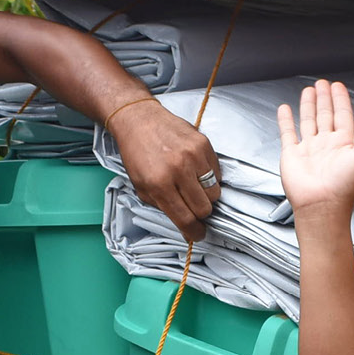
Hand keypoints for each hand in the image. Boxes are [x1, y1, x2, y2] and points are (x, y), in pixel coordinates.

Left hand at [111, 97, 221, 241]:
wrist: (139, 120)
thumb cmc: (137, 154)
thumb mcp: (140, 186)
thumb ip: (162, 205)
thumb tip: (183, 223)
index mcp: (158, 184)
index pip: (185, 218)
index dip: (194, 232)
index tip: (197, 234)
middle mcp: (177, 170)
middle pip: (204, 208)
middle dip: (199, 212)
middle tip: (192, 206)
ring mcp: (193, 156)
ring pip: (214, 192)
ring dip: (206, 195)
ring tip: (193, 186)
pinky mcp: (203, 144)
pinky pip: (216, 172)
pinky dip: (209, 177)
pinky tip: (195, 170)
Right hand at [275, 80, 353, 235]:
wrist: (321, 206)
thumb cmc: (344, 187)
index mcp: (345, 144)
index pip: (343, 115)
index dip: (341, 99)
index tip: (338, 86)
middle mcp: (327, 144)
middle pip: (326, 115)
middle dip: (325, 98)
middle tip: (323, 83)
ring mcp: (309, 149)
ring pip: (308, 120)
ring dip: (309, 105)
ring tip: (309, 90)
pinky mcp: (292, 155)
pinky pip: (288, 133)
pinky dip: (286, 120)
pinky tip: (286, 109)